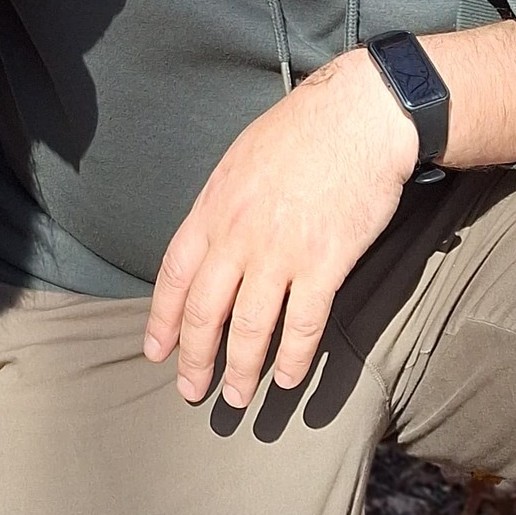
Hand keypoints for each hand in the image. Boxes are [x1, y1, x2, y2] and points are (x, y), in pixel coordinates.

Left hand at [143, 49, 417, 407]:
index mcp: (213, 208)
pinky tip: (288, 379)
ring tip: (237, 398)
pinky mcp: (326, 262)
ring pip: (250, 326)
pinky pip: (303, 323)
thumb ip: (221, 207)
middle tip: (192, 392)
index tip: (156, 352)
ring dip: (241, 369)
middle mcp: (238, 235)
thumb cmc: (302, 132)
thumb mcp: (240, 161)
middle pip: (205, 310)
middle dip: (194, 358)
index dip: (161, 319)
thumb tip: (211, 244)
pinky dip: (294, 357)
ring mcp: (281, 251)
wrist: (359, 116)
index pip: (174, 274)